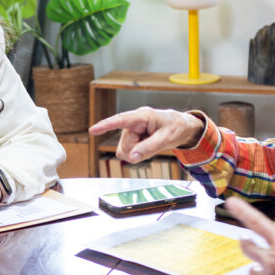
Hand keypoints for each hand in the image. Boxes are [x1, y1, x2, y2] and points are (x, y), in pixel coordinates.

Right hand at [89, 107, 204, 163]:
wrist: (181, 127)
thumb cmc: (175, 127)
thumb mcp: (167, 138)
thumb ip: (150, 148)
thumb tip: (132, 157)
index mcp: (142, 116)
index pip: (121, 120)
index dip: (106, 125)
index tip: (93, 130)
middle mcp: (133, 122)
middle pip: (125, 145)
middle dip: (137, 151)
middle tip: (154, 145)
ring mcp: (131, 131)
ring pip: (124, 151)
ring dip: (137, 153)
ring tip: (152, 144)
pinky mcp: (131, 138)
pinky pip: (127, 153)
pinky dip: (137, 154)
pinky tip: (146, 146)